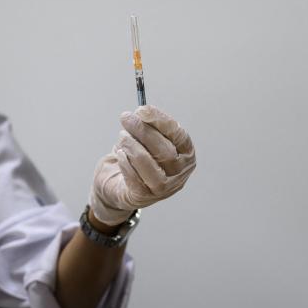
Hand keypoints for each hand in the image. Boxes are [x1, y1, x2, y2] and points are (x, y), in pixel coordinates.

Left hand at [88, 105, 195, 225]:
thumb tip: (141, 112)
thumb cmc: (139, 158)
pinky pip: (134, 178)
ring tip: (122, 136)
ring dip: (133, 146)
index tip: (142, 110)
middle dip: (143, 131)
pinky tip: (120, 154)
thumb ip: (149, 126)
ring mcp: (164, 188)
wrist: (120, 185)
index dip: (161, 121)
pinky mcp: (144, 197)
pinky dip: (126, 162)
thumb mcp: (148, 139)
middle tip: (126, 118)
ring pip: (149, 164)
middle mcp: (180, 173)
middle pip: (165, 151)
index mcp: (186, 154)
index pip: (179, 136)